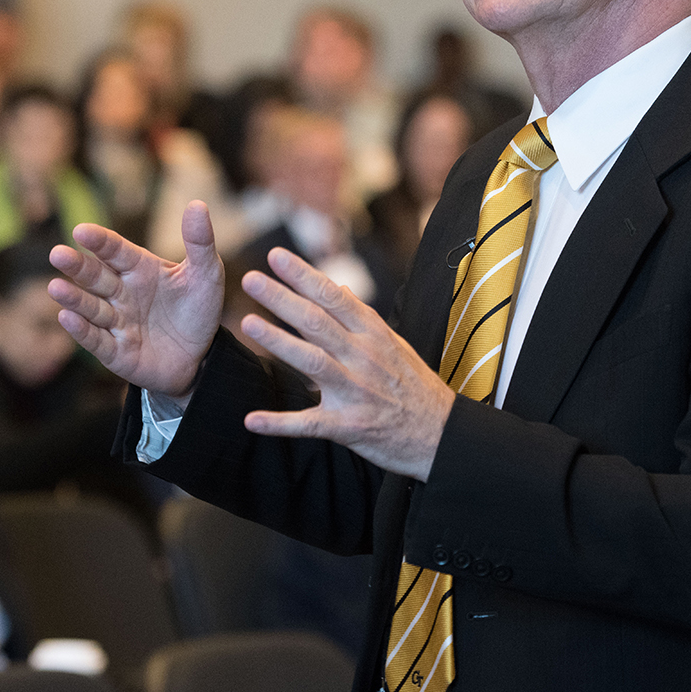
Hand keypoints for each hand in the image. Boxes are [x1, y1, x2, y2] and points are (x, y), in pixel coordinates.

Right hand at [48, 201, 223, 396]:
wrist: (202, 356)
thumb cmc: (197, 309)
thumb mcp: (206, 274)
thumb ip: (200, 242)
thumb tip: (197, 204)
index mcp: (139, 269)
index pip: (116, 251)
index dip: (100, 242)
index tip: (82, 231)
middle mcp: (122, 293)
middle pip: (96, 276)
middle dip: (77, 266)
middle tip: (57, 253)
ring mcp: (117, 322)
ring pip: (91, 307)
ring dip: (74, 298)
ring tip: (56, 287)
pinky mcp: (116, 352)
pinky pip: (97, 340)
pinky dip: (82, 330)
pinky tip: (66, 318)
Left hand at [239, 247, 454, 480]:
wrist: (442, 436)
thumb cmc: (415, 386)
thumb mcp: (395, 344)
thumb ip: (361, 317)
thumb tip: (337, 287)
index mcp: (373, 334)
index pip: (333, 296)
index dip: (303, 275)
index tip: (275, 256)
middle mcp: (363, 357)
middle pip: (317, 322)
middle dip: (282, 298)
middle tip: (250, 278)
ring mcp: (355, 391)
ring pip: (312, 361)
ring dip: (278, 342)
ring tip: (248, 323)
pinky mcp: (347, 426)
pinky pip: (309, 424)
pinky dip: (279, 423)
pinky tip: (252, 420)